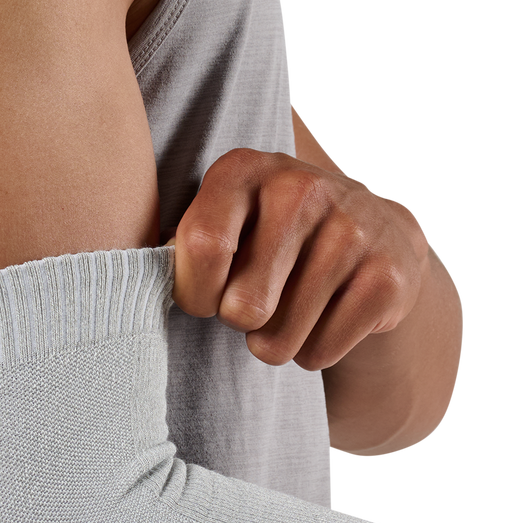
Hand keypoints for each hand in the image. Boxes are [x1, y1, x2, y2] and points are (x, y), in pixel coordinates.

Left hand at [165, 147, 429, 370]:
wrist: (377, 231)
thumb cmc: (274, 238)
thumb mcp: (226, 220)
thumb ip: (182, 247)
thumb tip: (133, 292)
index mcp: (244, 169)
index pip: (202, 251)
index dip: (195, 296)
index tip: (205, 299)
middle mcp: (301, 188)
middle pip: (244, 307)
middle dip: (242, 323)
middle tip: (257, 304)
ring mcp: (352, 230)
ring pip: (282, 340)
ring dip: (278, 343)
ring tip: (290, 313)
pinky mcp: (387, 277)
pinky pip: (322, 352)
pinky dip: (315, 353)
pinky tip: (325, 319)